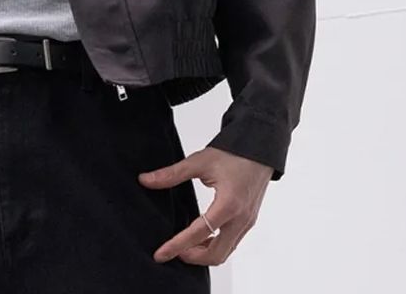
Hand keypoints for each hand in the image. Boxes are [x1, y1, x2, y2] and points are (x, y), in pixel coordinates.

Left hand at [137, 146, 272, 265]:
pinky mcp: (249, 221)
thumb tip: (145, 180)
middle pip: (215, 254)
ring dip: (204, 254)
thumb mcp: (199, 162)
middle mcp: (240, 219)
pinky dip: (215, 246)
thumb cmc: (233, 153)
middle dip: (192, 257)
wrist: (259, 148)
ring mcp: (247, 222)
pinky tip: (202, 237)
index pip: (199, 233)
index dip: (177, 245)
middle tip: (171, 251)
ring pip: (225, 252)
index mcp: (228, 204)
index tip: (161, 254)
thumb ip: (172, 174)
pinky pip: (232, 243)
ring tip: (184, 246)